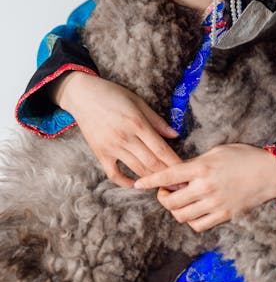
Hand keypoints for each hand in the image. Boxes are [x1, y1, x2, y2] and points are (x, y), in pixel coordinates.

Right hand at [51, 71, 180, 186]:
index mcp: (137, 123)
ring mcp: (112, 148)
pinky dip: (126, 183)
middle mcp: (125, 138)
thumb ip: (157, 121)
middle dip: (168, 176)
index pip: (161, 149)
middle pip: (151, 163)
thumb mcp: (138, 102)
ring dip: (152, 180)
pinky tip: (136, 184)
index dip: (175, 163)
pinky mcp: (101, 154)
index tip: (185, 172)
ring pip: (136, 170)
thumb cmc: (113, 94)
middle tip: (180, 185)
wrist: (83, 95)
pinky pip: (114, 175)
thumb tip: (175, 135)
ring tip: (164, 186)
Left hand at [134, 143, 275, 231]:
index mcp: (201, 166)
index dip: (149, 180)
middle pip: (170, 201)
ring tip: (178, 201)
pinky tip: (193, 211)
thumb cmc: (244, 156)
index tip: (138, 184)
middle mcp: (205, 186)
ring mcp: (214, 203)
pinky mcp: (223, 215)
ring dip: (175, 210)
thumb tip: (179, 172)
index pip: (168, 175)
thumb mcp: (217, 151)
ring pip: (182, 215)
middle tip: (165, 192)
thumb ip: (196, 162)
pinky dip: (191, 221)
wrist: (269, 172)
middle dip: (162, 197)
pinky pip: (198, 225)